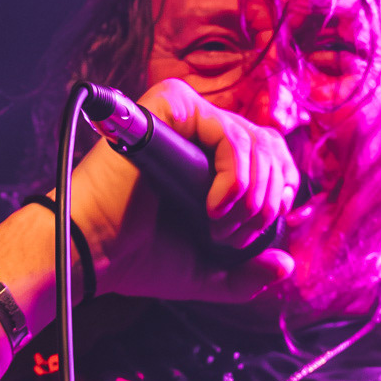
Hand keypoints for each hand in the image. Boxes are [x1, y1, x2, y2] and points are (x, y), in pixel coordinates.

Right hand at [69, 79, 302, 308]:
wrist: (94, 251)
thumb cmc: (139, 257)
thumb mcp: (207, 271)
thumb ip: (247, 272)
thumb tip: (286, 265)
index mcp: (210, 154)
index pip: (272, 153)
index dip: (280, 192)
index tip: (258, 228)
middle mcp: (201, 127)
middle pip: (271, 146)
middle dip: (268, 202)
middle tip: (234, 237)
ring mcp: (186, 114)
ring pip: (256, 143)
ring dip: (250, 198)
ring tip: (219, 229)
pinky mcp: (171, 107)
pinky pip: (229, 136)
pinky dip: (234, 180)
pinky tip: (212, 209)